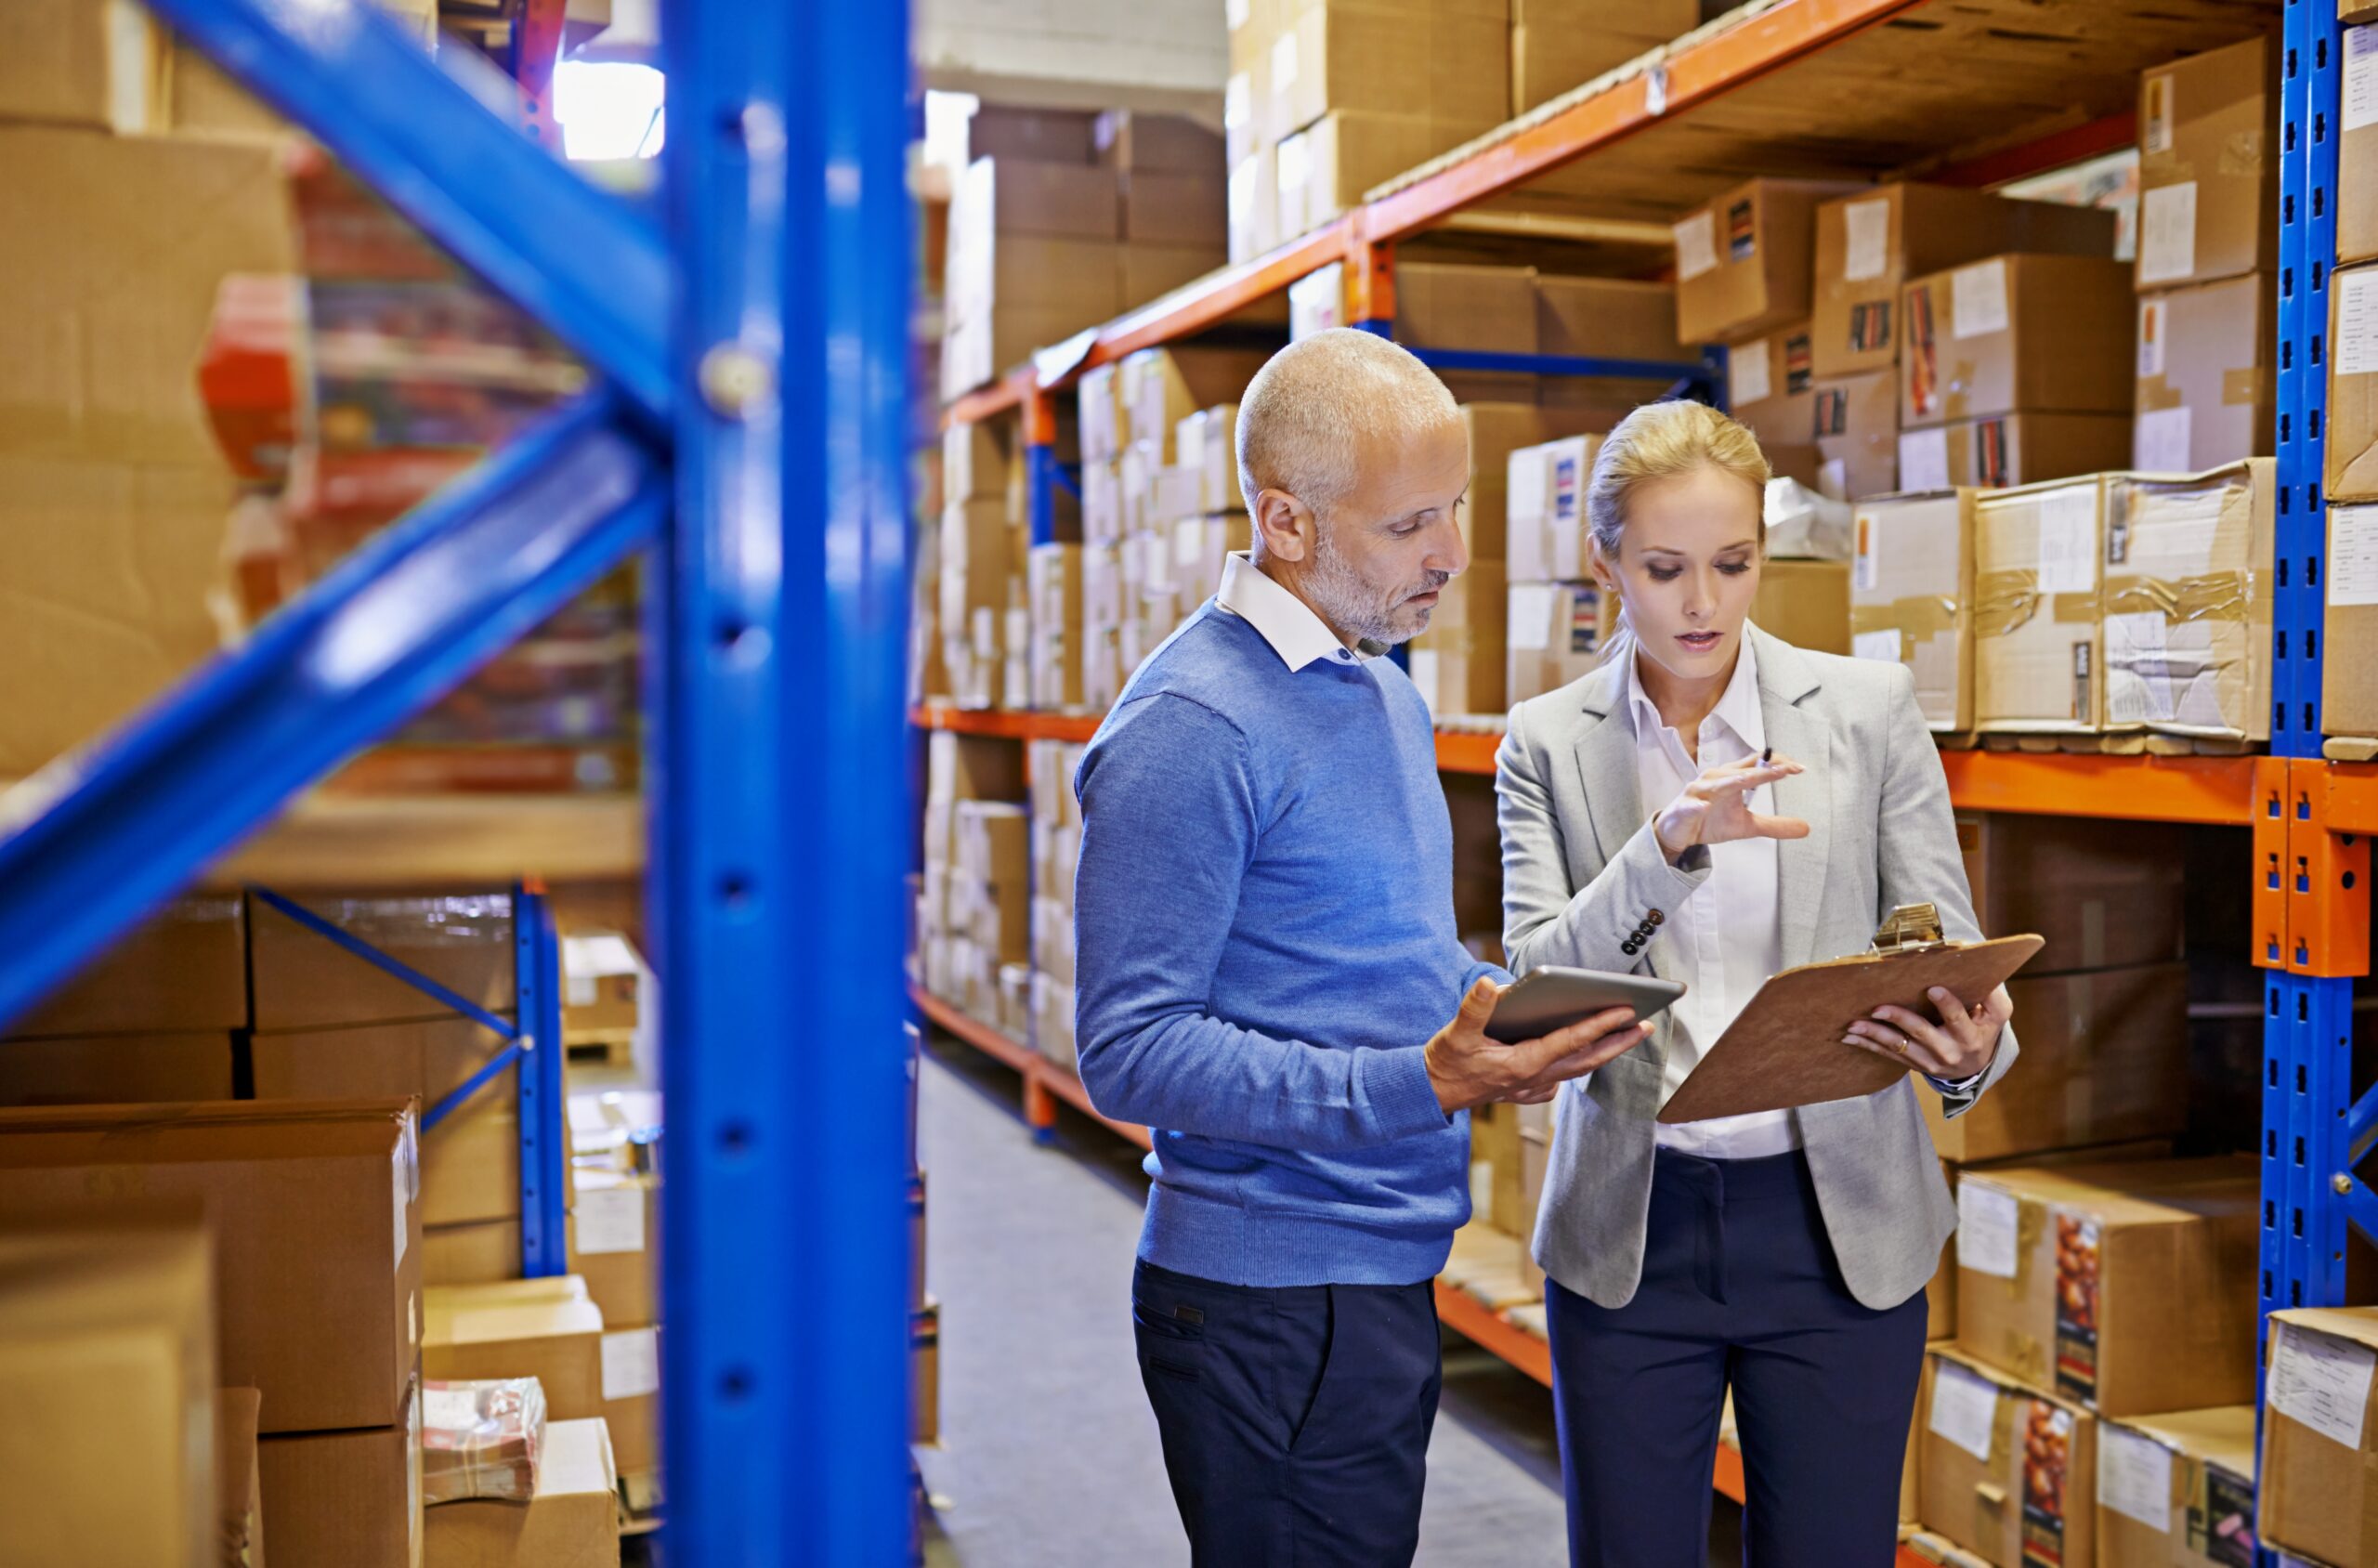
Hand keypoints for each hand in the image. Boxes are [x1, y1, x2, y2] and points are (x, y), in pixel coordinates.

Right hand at [1424, 977, 1652, 1115]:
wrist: (1433, 1093)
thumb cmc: (1446, 1062)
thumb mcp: (1456, 1032)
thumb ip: (1475, 1007)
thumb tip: (1491, 984)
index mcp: (1522, 1063)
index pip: (1570, 1041)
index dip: (1599, 1025)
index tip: (1625, 1010)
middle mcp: (1535, 1079)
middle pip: (1587, 1059)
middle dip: (1618, 1042)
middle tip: (1646, 1024)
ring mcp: (1533, 1088)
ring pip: (1579, 1069)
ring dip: (1605, 1051)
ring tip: (1628, 1034)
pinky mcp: (1528, 1090)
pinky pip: (1563, 1076)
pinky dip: (1580, 1063)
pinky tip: (1587, 1051)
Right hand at [1653, 754, 1809, 861]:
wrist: (1678, 832)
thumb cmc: (1711, 820)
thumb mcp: (1748, 826)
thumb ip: (1775, 825)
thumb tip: (1805, 828)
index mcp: (1732, 777)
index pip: (1757, 764)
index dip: (1777, 763)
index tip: (1799, 769)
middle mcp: (1716, 779)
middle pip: (1742, 771)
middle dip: (1764, 770)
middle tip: (1787, 769)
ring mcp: (1698, 792)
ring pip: (1718, 783)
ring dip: (1734, 780)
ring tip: (1750, 779)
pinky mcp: (1684, 808)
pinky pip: (1691, 806)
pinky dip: (1696, 806)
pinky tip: (1703, 807)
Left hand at [1843, 984, 2011, 1080]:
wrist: (1975, 1067)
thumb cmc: (1983, 1030)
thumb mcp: (1997, 1015)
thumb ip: (1994, 996)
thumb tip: (1987, 975)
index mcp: (1969, 1036)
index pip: (1958, 1019)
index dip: (1946, 1004)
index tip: (1932, 988)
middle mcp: (1948, 1051)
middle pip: (1921, 1033)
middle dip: (1899, 1019)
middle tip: (1878, 1008)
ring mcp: (1928, 1061)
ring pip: (1899, 1047)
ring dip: (1874, 1035)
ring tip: (1853, 1025)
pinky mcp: (1913, 1064)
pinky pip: (1888, 1055)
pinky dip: (1867, 1045)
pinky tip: (1849, 1038)